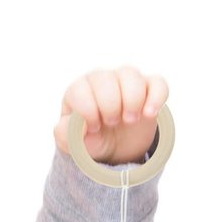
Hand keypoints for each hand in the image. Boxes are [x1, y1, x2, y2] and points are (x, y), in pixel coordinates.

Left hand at [54, 67, 168, 164]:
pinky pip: (157, 83)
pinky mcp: (149, 87)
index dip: (88, 110)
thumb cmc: (88, 139)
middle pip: (105, 79)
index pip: (79, 90)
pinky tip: (149, 115)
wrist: (113, 146)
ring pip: (131, 75)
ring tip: (130, 120)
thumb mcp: (71, 142)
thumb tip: (79, 123)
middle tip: (112, 123)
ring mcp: (125, 81)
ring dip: (131, 101)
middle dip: (110, 105)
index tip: (95, 127)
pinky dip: (155, 98)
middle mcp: (100, 80)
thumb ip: (64, 133)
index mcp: (78, 91)